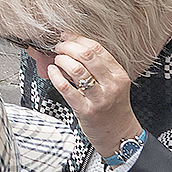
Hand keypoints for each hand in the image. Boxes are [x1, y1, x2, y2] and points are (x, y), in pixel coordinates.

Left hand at [40, 36, 140, 157]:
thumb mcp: (113, 84)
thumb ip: (98, 67)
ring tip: (57, 60)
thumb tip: (73, 46)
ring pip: (76, 70)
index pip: (96, 48)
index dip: (77, 39)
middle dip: (67, 47)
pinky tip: (52, 71)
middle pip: (86, 55)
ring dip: (62, 60)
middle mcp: (111, 85)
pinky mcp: (86, 111)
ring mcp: (99, 99)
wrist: (119, 135)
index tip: (67, 36)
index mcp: (118, 75)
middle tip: (59, 47)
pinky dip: (55, 77)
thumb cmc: (113, 107)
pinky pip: (66, 89)